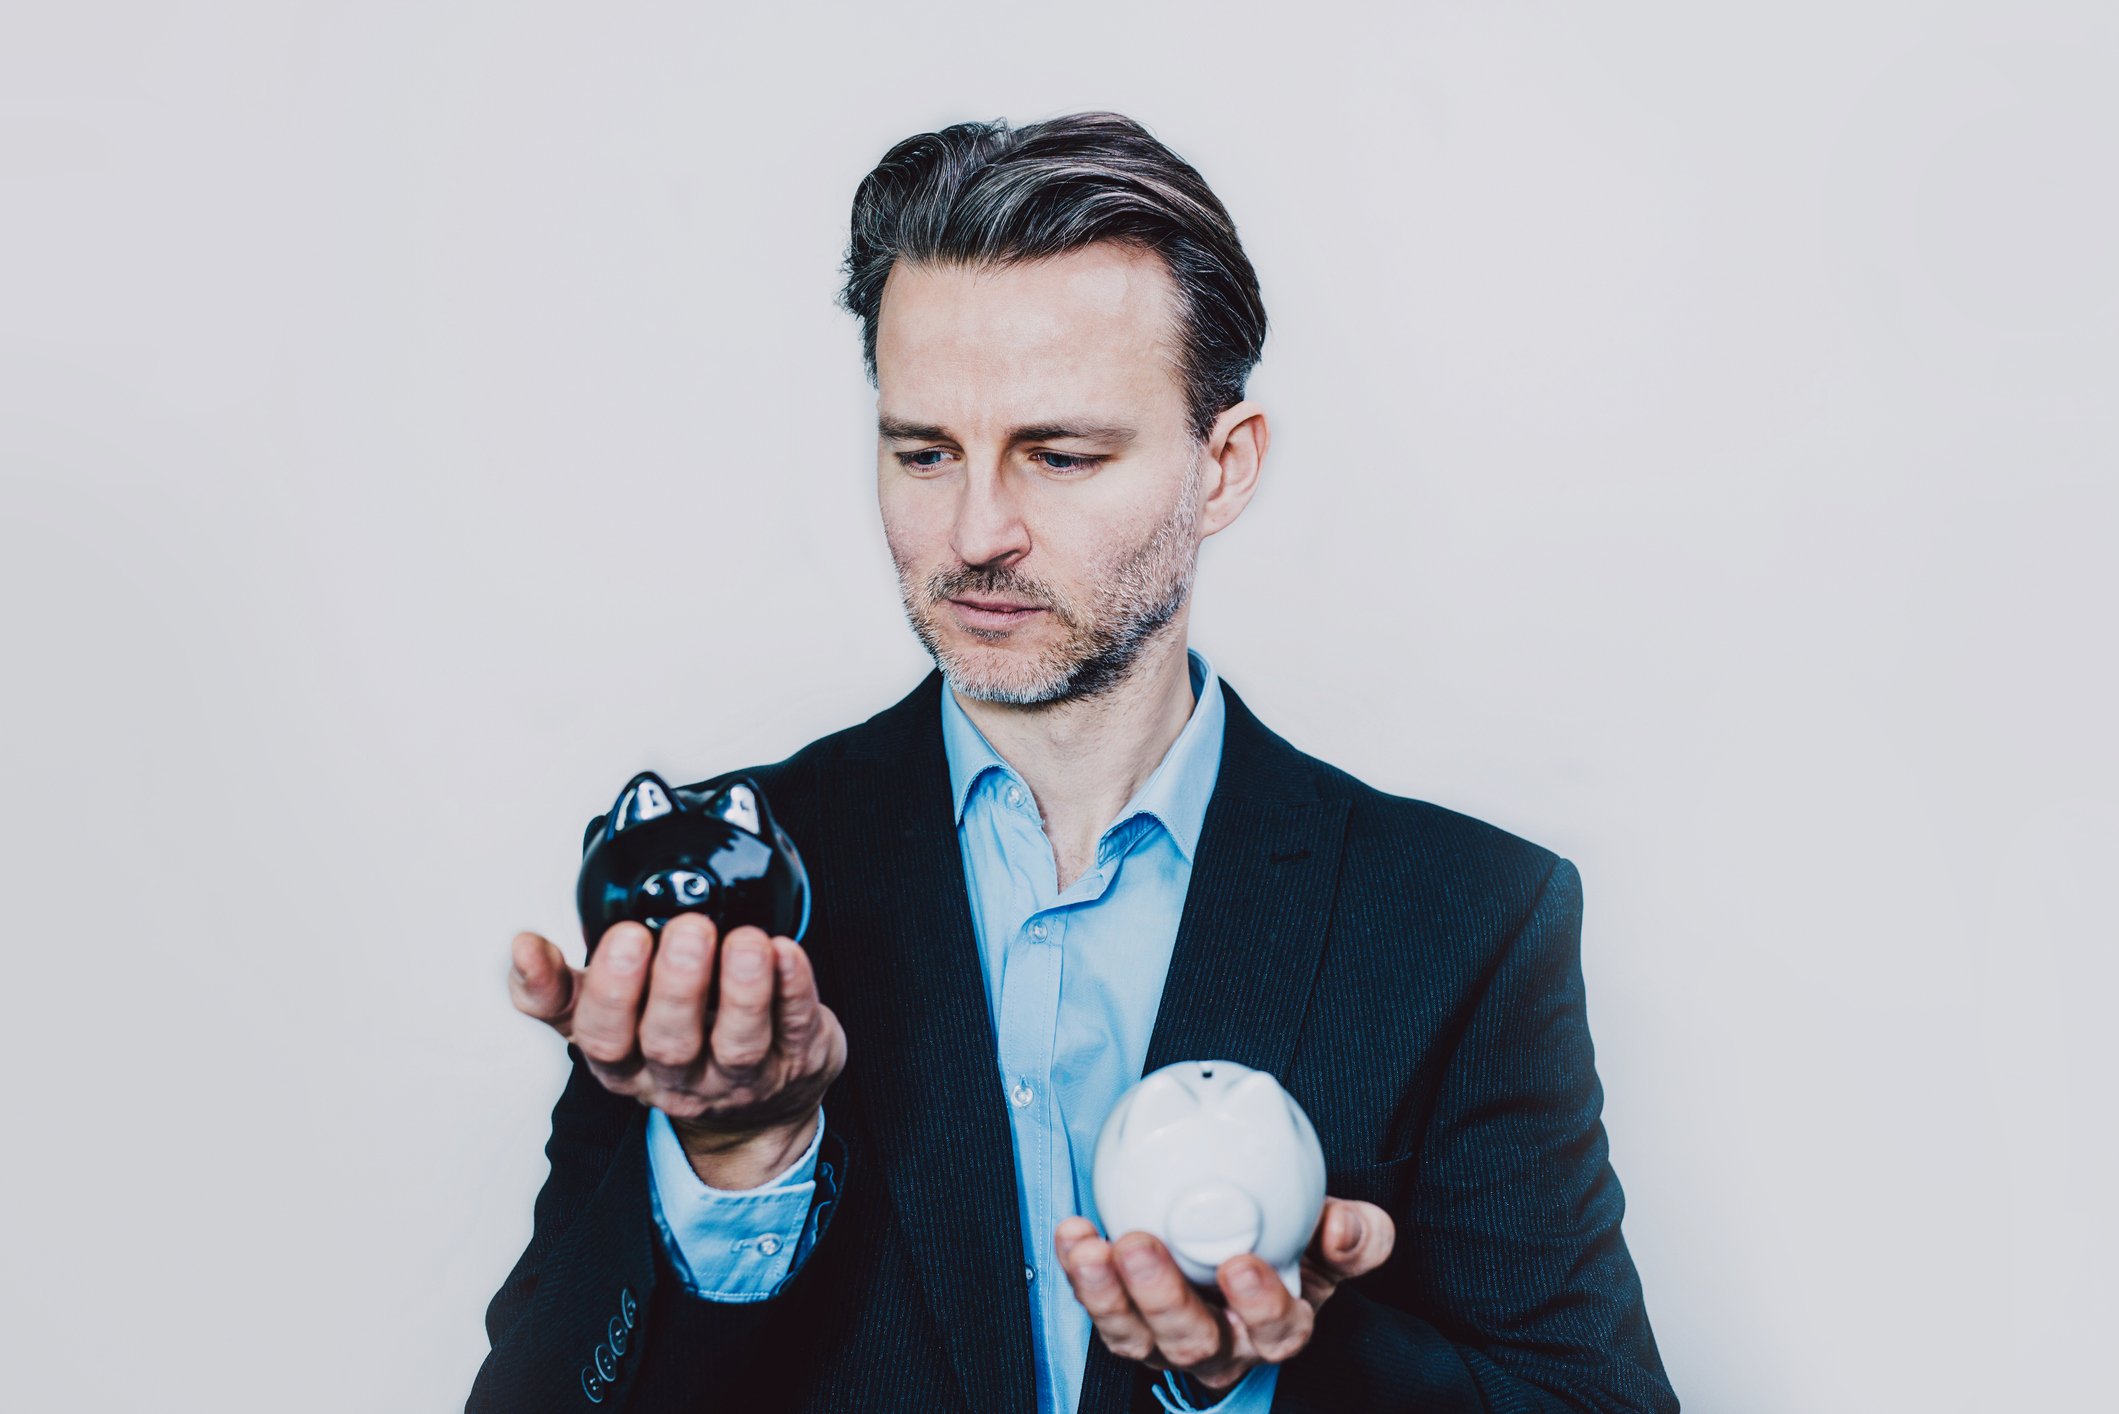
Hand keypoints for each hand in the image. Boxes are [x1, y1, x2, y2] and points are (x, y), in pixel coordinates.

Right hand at [508, 913, 846, 1187]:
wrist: (759, 1109)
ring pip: (738, 1044)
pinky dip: (795, 989)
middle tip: (686, 931)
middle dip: (675, 985)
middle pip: (670, 1042)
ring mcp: (742, 1076)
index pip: (600, 1039)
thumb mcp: (609, 1020)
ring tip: (743, 941)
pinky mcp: (799, 1061)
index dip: (604, 993)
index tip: (618, 937)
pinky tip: (787, 952)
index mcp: (624, 1061)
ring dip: (741, 990)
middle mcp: (680, 1076)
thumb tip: (521, 948)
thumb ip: (561, 987)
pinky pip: (798, 1027)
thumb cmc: (677, 1042)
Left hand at [1054, 1197, 1393, 1393]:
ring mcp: (1166, 1339)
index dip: (1259, 1306)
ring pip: (1133, 1336)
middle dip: (1162, 1299)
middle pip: (1192, 1342)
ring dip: (1104, 1293)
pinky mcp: (1124, 1319)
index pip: (1277, 1331)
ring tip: (1091, 1248)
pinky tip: (1073, 1233)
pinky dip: (1078, 1270)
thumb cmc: (1294, 1248)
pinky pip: (1096, 1303)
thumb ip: (1353, 1234)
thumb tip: (1343, 1223)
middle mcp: (1221, 1346)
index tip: (1241, 1265)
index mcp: (1277, 1328)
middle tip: (1140, 1247)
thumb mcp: (1332, 1240)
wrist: (1247, 1244)